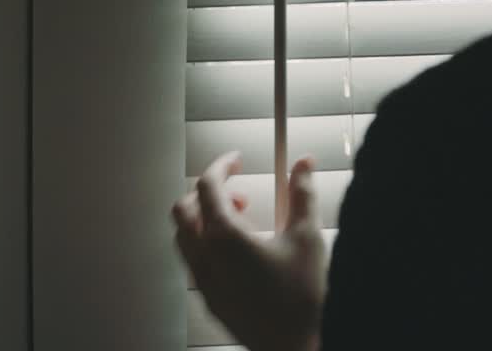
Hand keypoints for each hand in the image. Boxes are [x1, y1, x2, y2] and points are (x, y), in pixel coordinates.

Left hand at [172, 152, 326, 350]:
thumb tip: (303, 164)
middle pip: (184, 210)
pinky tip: (240, 253)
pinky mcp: (209, 300)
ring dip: (205, 219)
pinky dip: (207, 245)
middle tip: (238, 192)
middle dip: (207, 193)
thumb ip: (302, 193)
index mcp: (224, 237)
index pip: (207, 186)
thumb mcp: (307, 236)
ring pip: (184, 238)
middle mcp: (205, 259)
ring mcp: (203, 282)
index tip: (236, 160)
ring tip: (241, 222)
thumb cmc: (301, 298)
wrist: (296, 347)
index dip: (221, 165)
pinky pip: (194, 262)